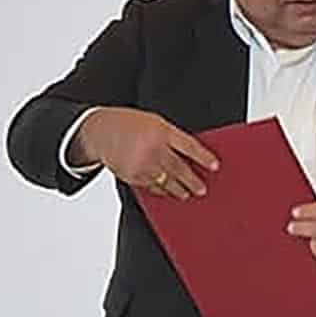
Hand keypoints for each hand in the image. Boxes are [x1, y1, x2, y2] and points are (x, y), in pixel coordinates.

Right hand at [73, 106, 218, 197]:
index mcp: (162, 132)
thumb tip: (191, 155)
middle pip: (179, 168)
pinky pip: (151, 187)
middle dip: (193, 180)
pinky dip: (162, 191)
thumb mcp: (156, 123)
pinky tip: (169, 193)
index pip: (189, 147)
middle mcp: (152, 149)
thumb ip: (172, 137)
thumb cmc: (131, 124)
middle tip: (202, 189)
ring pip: (166, 181)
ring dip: (179, 189)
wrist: (100, 131)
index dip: (203, 157)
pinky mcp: (132, 176)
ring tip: (189, 194)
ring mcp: (142, 164)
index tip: (215, 166)